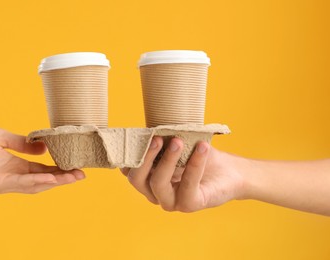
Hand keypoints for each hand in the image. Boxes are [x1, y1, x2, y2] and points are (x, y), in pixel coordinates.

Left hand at [0, 128, 84, 193]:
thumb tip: (43, 147)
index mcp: (15, 163)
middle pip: (43, 179)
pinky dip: (34, 182)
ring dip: (53, 182)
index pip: (42, 169)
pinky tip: (48, 179)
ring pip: (34, 185)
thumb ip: (21, 142)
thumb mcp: (1, 136)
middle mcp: (13, 174)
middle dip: (62, 178)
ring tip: (71, 178)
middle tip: (81, 175)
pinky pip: (17, 184)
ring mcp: (5, 181)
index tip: (76, 165)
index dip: (59, 168)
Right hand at [121, 137, 243, 211]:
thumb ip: (163, 139)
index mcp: (148, 179)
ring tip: (178, 141)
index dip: (127, 155)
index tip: (138, 136)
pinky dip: (194, 164)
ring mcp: (171, 202)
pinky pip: (187, 185)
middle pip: (136, 180)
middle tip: (158, 138)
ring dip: (166, 160)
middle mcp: (155, 193)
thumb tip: (152, 127)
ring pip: (157, 183)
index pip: (128, 171)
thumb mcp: (178, 144)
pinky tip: (202, 148)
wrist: (231, 172)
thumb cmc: (200, 156)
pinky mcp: (189, 205)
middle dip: (144, 157)